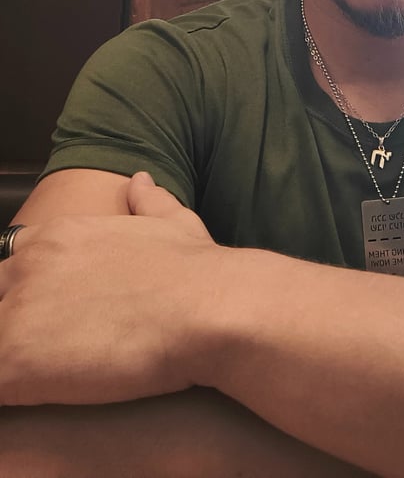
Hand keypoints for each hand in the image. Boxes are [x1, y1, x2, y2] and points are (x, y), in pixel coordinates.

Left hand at [0, 173, 221, 406]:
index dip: (27, 296)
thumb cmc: (195, 270)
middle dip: (16, 325)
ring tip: (49, 377)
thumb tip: (140, 180)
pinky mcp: (16, 360)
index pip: (11, 267)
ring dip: (13, 357)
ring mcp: (19, 311)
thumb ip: (149, 200)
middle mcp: (31, 265)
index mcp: (59, 235)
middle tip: (54, 352)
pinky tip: (44, 400)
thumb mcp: (173, 220)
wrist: (206, 306)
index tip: (52, 319)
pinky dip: (13, 393)